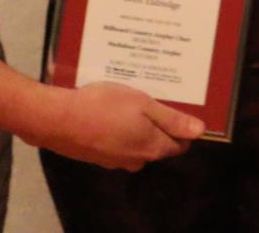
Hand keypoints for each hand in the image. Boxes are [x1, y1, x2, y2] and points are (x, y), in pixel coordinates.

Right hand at [26, 80, 205, 170]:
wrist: (57, 119)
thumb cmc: (104, 107)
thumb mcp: (142, 105)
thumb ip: (172, 120)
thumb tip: (200, 131)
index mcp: (152, 148)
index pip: (179, 144)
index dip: (183, 127)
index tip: (181, 106)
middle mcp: (137, 159)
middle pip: (158, 144)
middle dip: (160, 124)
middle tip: (154, 97)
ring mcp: (114, 160)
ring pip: (136, 142)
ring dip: (137, 125)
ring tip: (131, 101)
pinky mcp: (97, 155)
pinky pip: (116, 142)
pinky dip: (118, 129)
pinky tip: (109, 111)